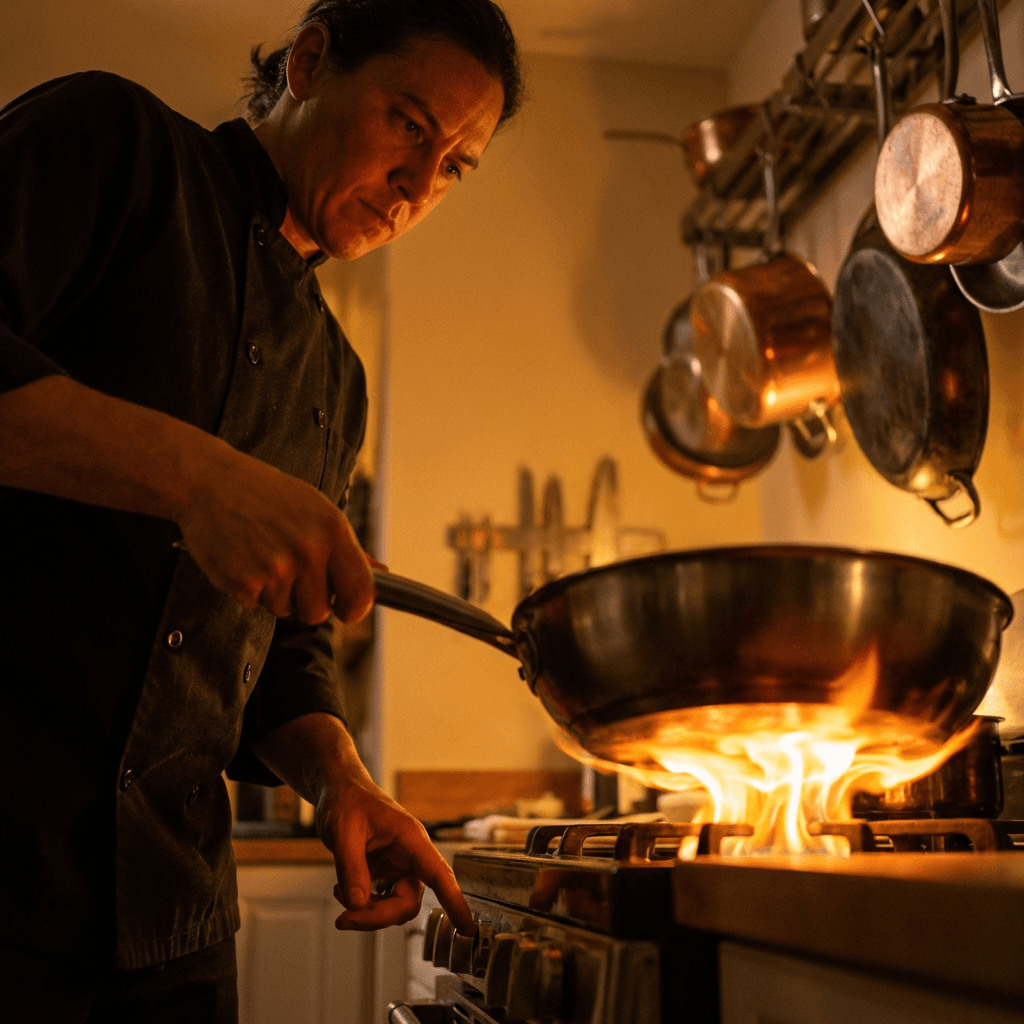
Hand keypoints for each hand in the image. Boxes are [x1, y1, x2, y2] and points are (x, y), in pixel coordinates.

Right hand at [176, 442, 373, 624]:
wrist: (209, 481)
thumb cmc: (267, 494)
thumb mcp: (316, 509)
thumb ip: (348, 547)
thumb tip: (381, 573)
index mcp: (333, 530)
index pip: (361, 592)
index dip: (355, 608)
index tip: (346, 608)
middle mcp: (308, 550)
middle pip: (320, 612)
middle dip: (307, 602)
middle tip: (291, 574)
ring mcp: (275, 568)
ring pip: (286, 611)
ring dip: (275, 594)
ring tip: (264, 558)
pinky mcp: (244, 582)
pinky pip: (255, 606)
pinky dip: (249, 591)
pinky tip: (244, 560)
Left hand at [318, 768, 475, 933]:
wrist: (339, 792)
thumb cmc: (347, 801)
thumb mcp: (343, 832)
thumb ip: (351, 868)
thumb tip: (356, 905)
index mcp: (411, 839)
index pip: (439, 874)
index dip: (454, 901)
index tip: (468, 928)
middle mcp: (411, 856)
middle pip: (408, 902)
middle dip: (377, 916)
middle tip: (344, 919)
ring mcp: (399, 866)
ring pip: (394, 907)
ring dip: (367, 912)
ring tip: (339, 894)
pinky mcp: (386, 873)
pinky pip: (381, 903)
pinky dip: (361, 906)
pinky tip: (343, 891)